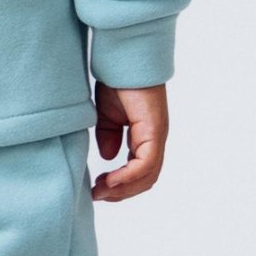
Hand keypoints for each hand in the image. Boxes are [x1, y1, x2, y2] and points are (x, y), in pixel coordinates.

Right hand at [92, 82, 167, 201]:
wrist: (123, 59)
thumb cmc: (118, 81)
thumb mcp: (107, 115)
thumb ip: (108, 136)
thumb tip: (109, 158)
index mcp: (146, 136)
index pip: (140, 171)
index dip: (120, 184)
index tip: (98, 188)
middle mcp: (155, 139)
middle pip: (146, 179)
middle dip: (121, 192)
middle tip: (98, 195)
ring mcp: (157, 136)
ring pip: (147, 176)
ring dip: (123, 188)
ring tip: (101, 191)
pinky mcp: (154, 131)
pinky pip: (145, 163)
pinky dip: (128, 176)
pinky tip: (110, 181)